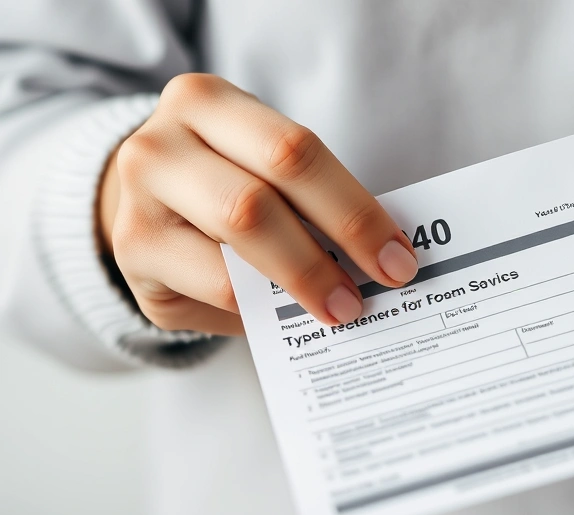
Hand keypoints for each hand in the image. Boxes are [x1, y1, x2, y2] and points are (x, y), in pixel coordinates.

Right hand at [98, 74, 417, 334]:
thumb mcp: (259, 163)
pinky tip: (287, 312)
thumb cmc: (224, 178)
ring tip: (340, 308)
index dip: (353, 210)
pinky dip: (260, 305)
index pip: (295, 151)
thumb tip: (381, 255)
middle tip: (377, 289)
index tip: (399, 256)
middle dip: (329, 252)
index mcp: (205, 101)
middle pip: (258, 202)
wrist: (140, 196)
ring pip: (232, 246)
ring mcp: (137, 200)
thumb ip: (307, 195)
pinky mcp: (132, 253)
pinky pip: (212, 286)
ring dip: (300, 283)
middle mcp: (160, 144)